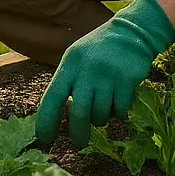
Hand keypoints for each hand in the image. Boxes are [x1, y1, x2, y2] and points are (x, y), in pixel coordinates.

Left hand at [34, 0, 174, 148]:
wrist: (131, 32)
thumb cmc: (99, 50)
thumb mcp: (77, 59)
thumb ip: (69, 82)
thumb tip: (58, 116)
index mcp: (70, 64)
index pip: (52, 96)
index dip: (46, 120)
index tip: (43, 138)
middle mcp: (86, 70)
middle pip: (79, 112)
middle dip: (78, 132)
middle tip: (79, 144)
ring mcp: (107, 75)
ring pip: (101, 113)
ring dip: (101, 118)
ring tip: (104, 107)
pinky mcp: (127, 80)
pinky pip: (120, 110)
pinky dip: (118, 112)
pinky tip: (119, 99)